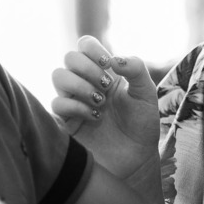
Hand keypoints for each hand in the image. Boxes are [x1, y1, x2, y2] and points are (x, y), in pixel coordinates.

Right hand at [50, 36, 159, 180]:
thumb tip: (114, 59)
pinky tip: (94, 117)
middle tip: (106, 86)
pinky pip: (57, 104)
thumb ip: (136, 68)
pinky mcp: (65, 122)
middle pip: (69, 57)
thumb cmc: (141, 124)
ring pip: (58, 76)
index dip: (93, 49)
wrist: (136, 158)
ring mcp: (72, 102)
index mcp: (102, 72)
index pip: (84, 45)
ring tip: (100, 102)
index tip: (108, 64)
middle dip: (88, 68)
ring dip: (80, 85)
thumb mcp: (146, 94)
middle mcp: (84, 83)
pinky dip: (77, 107)